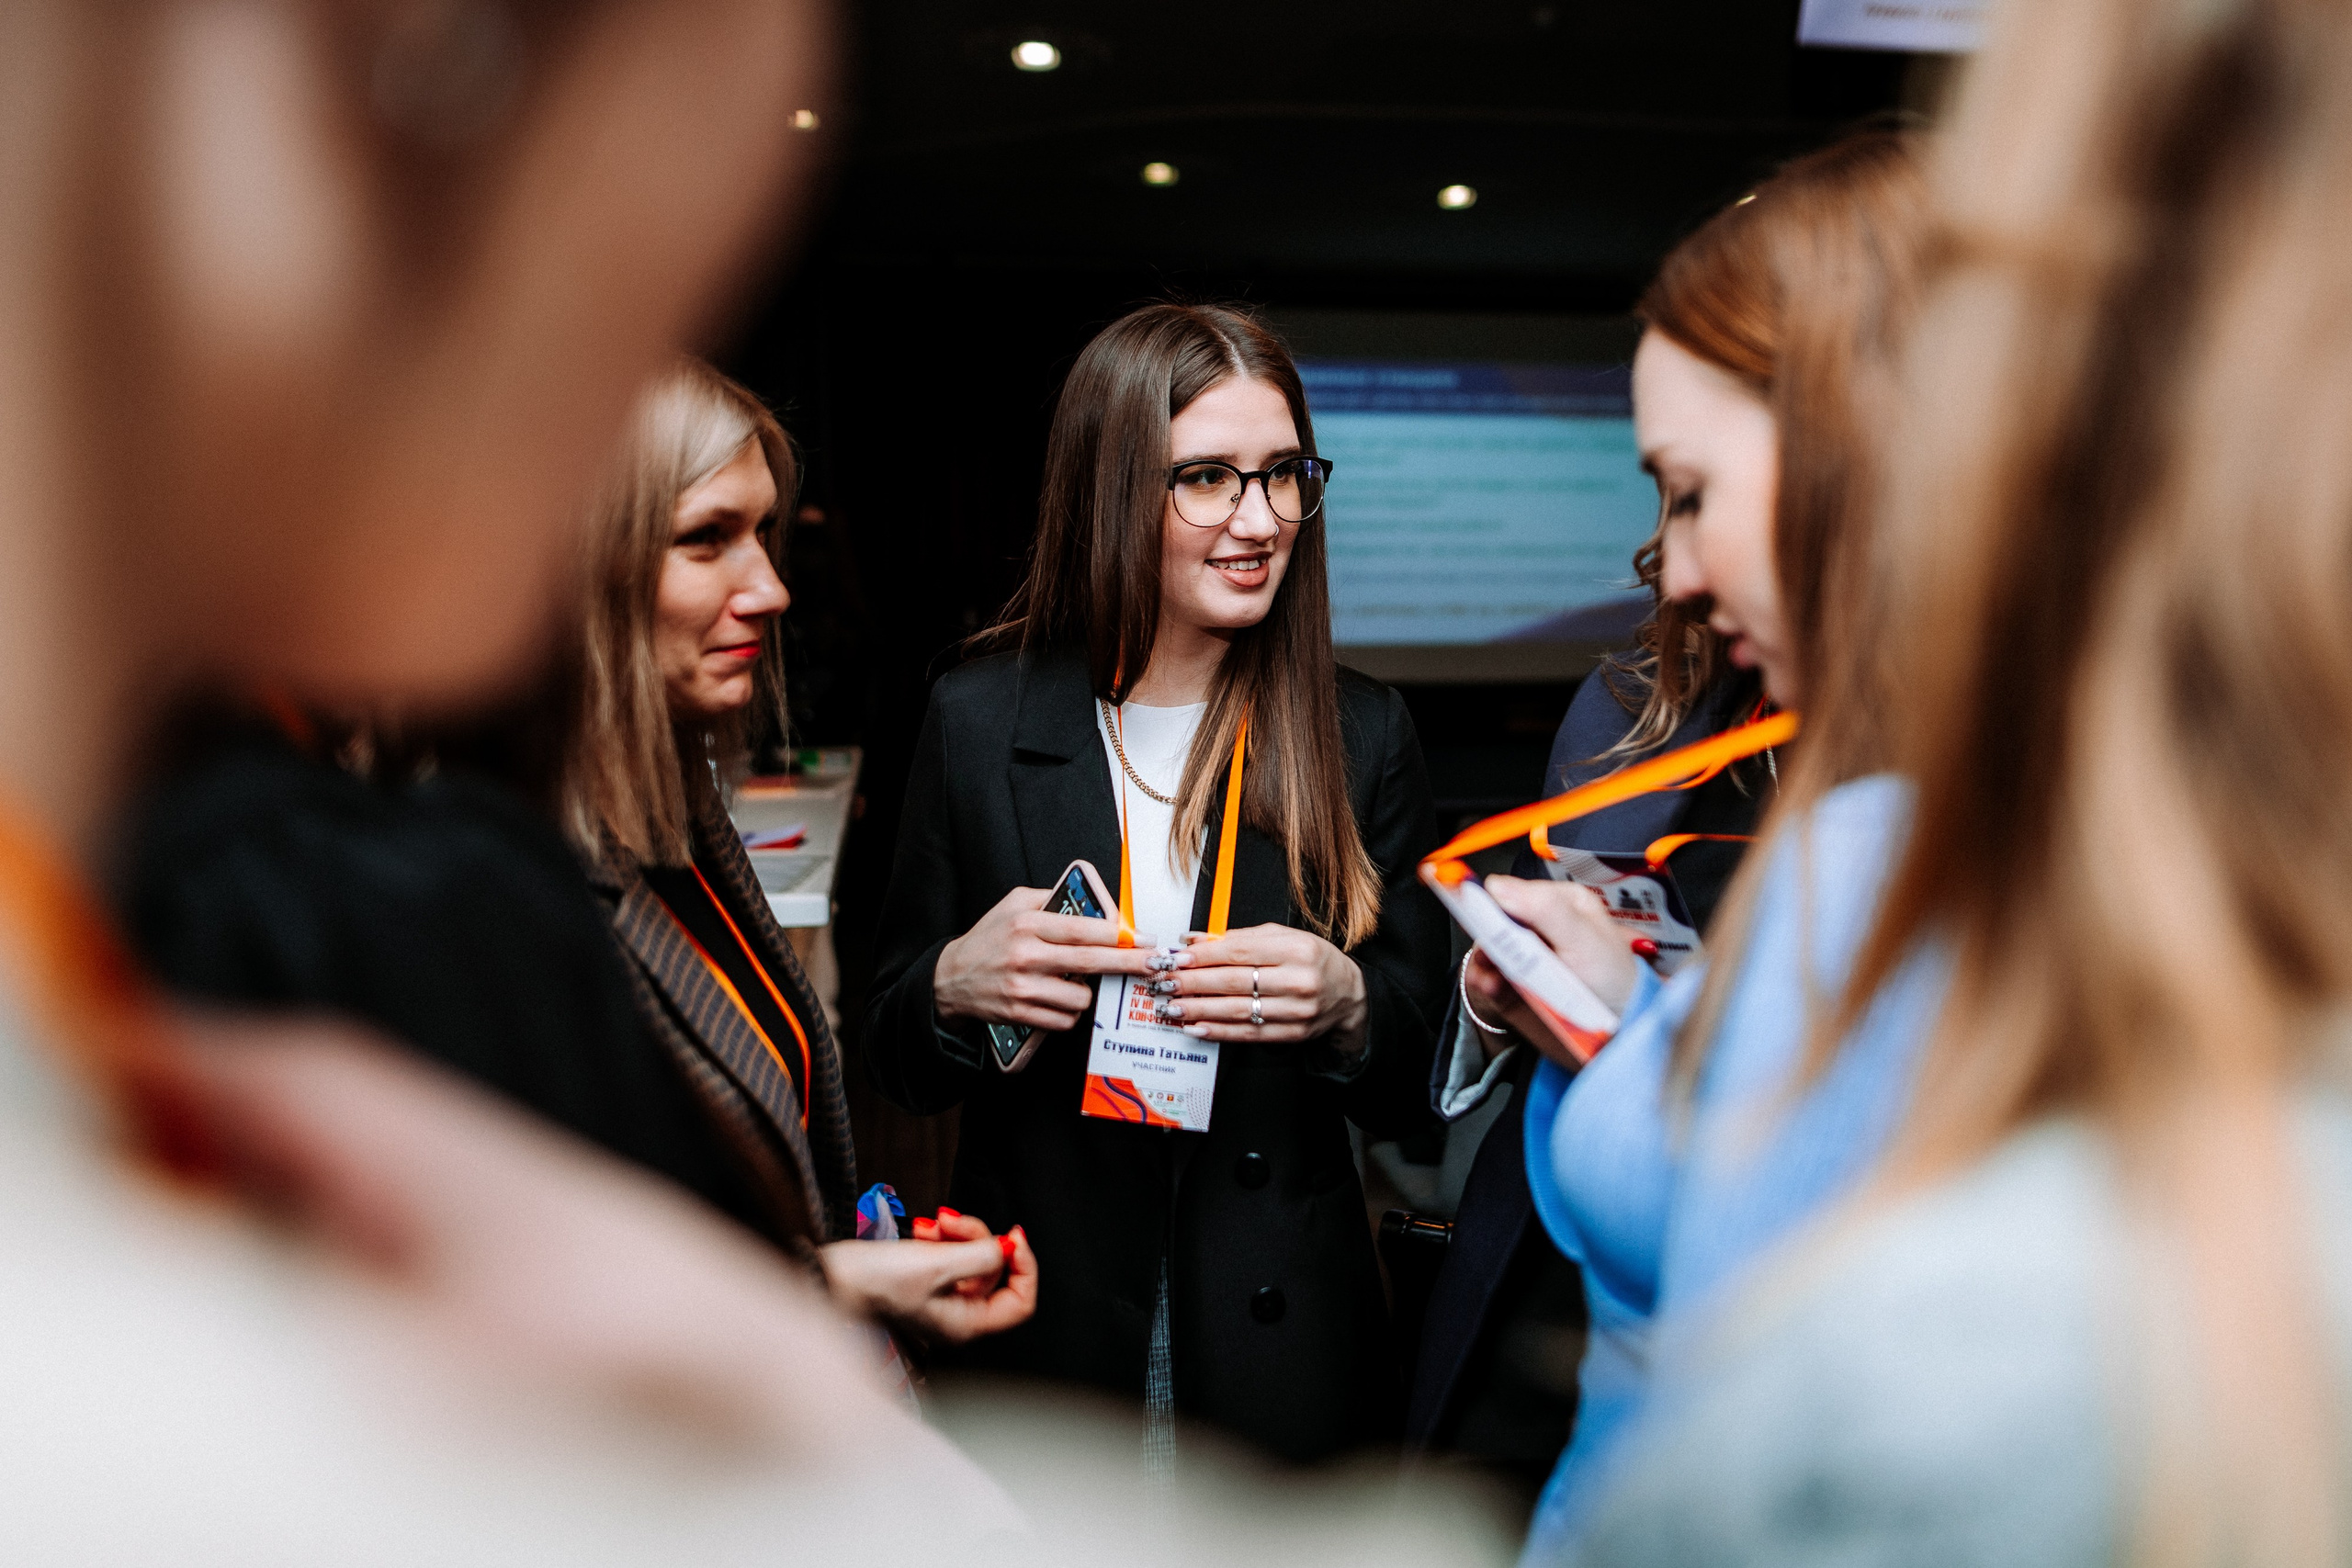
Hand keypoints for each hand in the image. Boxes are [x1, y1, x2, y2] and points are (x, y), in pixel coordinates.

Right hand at [818, 1224, 1037, 1343]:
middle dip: (977, 1238)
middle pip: (996, 1271)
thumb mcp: (937, 1264)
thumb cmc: (876, 1281)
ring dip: (957, 1233)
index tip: (1012, 1236)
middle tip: (950, 1222)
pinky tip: (921, 1230)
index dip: (1024, 1266)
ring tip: (930, 1225)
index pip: (1020, 1302)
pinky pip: (953, 1253)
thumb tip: (1008, 1248)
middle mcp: (960, 1315)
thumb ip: (982, 1256)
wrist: (834, 1274)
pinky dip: (943, 1237)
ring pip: (975, 1256)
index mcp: (967, 1324)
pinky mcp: (930, 1279)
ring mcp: (945, 1297)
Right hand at [933, 884, 1162, 1031]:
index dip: (1120, 935)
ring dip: (1088, 993)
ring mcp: (1023, 988)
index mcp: (1027, 923)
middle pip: (1092, 962)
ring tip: (1076, 983)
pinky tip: (1061, 1000)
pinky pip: (1064, 1020)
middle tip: (1151, 963)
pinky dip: (1070, 1013)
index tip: (1140, 938)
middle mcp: (1026, 955)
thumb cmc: (988, 939)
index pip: (1085, 929)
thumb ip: (1051, 899)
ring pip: (1081, 998)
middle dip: (1129, 963)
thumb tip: (1096, 906)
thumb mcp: (1013, 904)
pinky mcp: (1020, 1014)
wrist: (950, 978)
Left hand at [1158, 923, 1368, 1054]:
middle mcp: (1300, 980)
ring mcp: (1297, 1011)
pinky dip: (1219, 1032)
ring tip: (1172, 1006)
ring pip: (1238, 1010)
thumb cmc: (1310, 959)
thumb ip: (1239, 936)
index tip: (1177, 958)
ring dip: (1200, 1010)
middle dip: (1194, 983)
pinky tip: (1196, 1027)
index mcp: (1298, 949)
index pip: (1241, 951)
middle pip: (1236, 982)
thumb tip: (1193, 940)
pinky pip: (1249, 1034)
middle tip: (1166, 983)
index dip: (1205, 955)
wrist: (1348, 993)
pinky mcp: (1293, 1034)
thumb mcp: (1283, 937)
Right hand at [1467, 877, 1642, 1068]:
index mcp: (1561, 902)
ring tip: (1496, 979)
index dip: (1495, 903)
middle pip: (1495, 919)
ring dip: (1485, 962)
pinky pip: (1487, 976)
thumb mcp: (1585, 941)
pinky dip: (1486, 983)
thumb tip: (1500, 886)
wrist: (1619, 1037)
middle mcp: (1540, 925)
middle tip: (1493, 953)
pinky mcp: (1515, 982)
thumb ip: (1545, 910)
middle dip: (1488, 936)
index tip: (1482, 915)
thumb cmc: (1615, 984)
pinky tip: (1496, 989)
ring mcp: (1526, 954)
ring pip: (1487, 948)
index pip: (1514, 891)